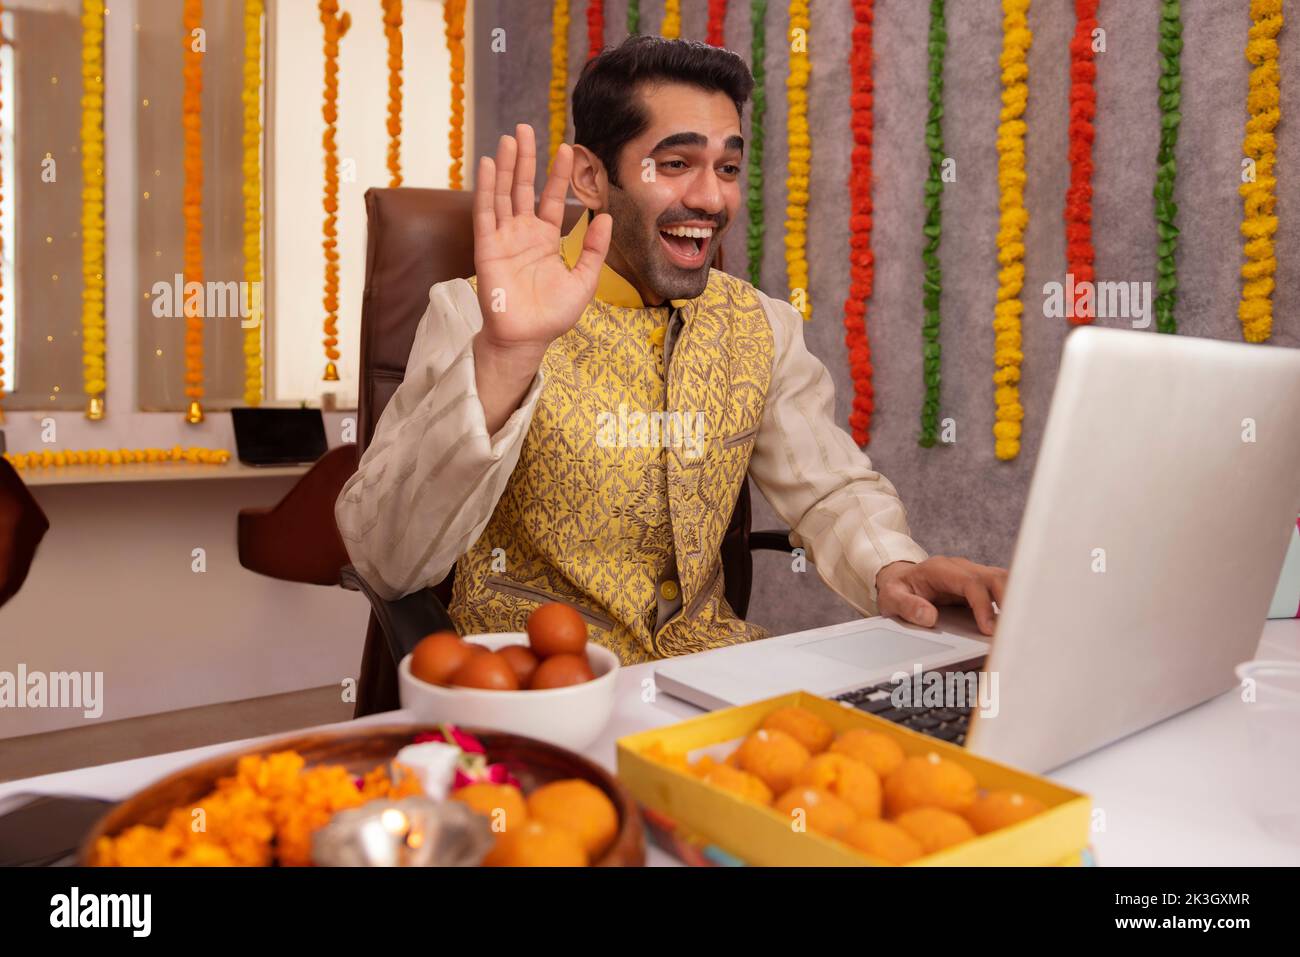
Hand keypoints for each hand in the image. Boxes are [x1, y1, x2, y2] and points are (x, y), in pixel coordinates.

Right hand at [472, 124, 611, 356]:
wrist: (527, 338)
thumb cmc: (553, 315)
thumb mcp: (585, 281)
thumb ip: (594, 250)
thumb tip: (606, 218)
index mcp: (546, 240)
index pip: (552, 199)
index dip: (558, 175)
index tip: (567, 148)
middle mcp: (523, 234)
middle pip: (523, 187)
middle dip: (525, 158)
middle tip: (525, 128)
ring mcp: (504, 238)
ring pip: (503, 194)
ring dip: (505, 166)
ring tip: (509, 138)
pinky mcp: (487, 247)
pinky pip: (485, 213)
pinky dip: (487, 188)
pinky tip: (489, 164)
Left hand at [875, 556, 1007, 635]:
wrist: (901, 580)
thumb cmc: (898, 589)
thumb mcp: (892, 597)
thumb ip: (907, 606)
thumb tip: (929, 617)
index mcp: (940, 569)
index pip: (971, 582)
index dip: (983, 605)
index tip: (988, 629)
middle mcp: (961, 568)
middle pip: (995, 577)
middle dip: (1007, 601)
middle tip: (1010, 630)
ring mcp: (973, 575)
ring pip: (1003, 580)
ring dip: (1013, 601)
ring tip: (1017, 627)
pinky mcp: (980, 585)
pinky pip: (1001, 589)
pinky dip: (1010, 603)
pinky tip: (1012, 623)